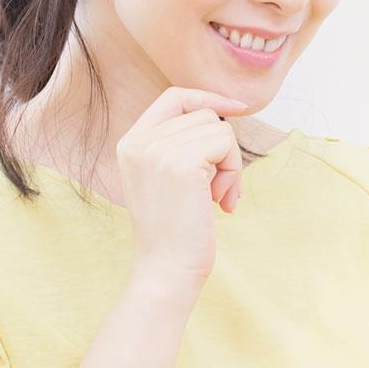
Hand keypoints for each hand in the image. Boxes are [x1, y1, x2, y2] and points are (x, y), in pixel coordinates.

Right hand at [118, 86, 248, 292]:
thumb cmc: (175, 231)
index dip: (207, 98)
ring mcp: (157, 151)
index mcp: (131, 143)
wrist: (166, 270)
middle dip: (222, 151)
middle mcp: (139, 142)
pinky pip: (225, 143)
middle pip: (203, 115)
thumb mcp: (167, 178)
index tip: (237, 108)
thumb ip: (180, 145)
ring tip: (217, 198)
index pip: (173, 97)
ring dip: (230, 165)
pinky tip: (221, 202)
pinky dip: (233, 171)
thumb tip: (225, 114)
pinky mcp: (180, 164)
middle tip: (219, 190)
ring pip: (219, 128)